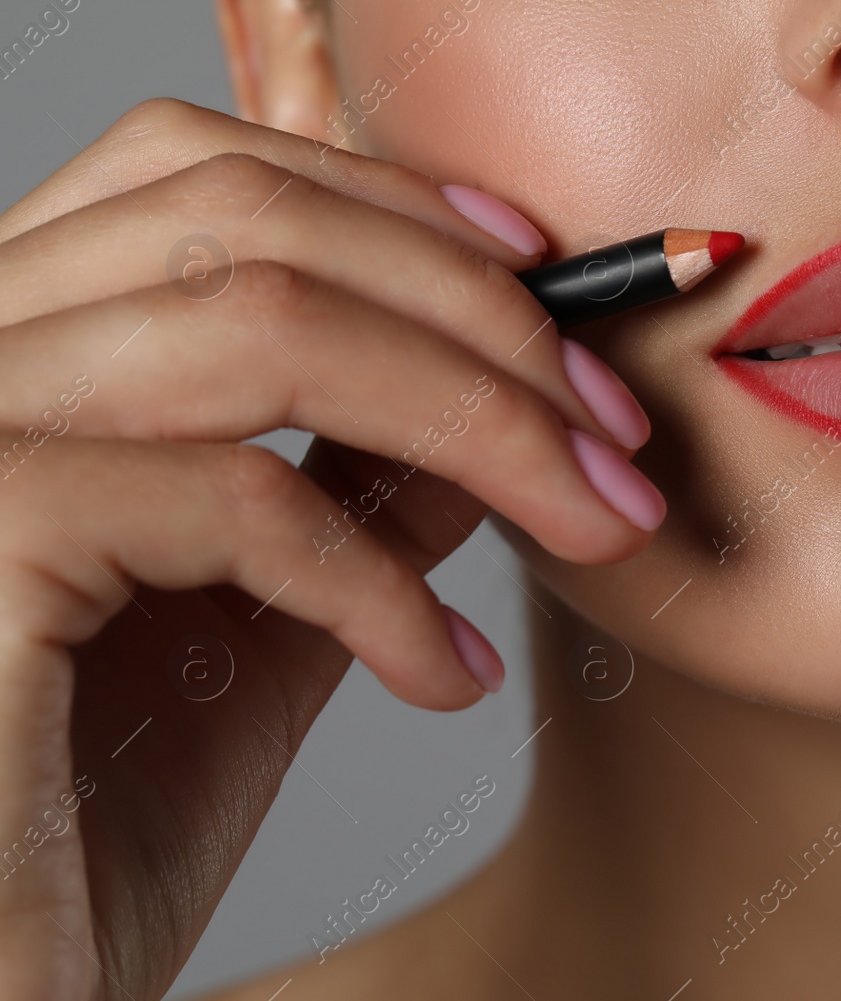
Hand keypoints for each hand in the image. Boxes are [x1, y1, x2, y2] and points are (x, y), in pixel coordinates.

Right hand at [0, 99, 659, 999]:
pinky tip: (445, 676)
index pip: (198, 175)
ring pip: (261, 325)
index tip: (550, 275)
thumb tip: (496, 397)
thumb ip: (353, 489)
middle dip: (480, 314)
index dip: (392, 202)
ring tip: (591, 519)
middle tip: (617, 432)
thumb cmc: (83, 829)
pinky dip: (381, 582)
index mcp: (11, 349)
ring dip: (481, 419)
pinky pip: (234, 497)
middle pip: (247, 218)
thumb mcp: (257, 627)